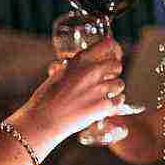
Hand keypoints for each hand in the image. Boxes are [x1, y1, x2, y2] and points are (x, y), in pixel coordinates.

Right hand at [7, 38, 125, 153]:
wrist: (44, 120)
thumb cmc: (46, 98)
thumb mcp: (58, 74)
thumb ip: (70, 68)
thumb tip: (70, 64)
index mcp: (80, 60)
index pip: (107, 44)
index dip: (114, 48)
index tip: (115, 52)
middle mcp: (92, 71)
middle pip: (117, 65)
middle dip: (114, 72)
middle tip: (107, 79)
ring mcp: (99, 88)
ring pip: (120, 84)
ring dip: (114, 90)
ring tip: (103, 95)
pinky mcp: (104, 105)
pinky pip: (120, 100)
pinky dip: (115, 104)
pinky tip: (106, 106)